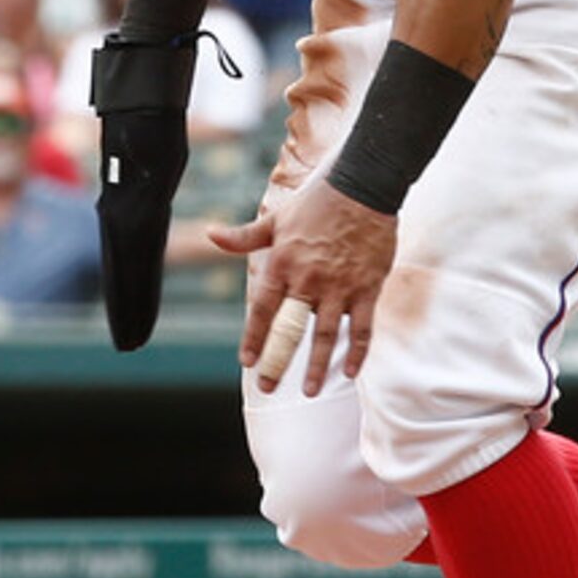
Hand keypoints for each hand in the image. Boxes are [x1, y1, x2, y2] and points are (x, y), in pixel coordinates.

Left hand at [210, 176, 397, 395]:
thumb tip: (210, 234)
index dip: (254, 339)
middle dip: (278, 362)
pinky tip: (350, 372)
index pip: (263, 311)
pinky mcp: (367, 288)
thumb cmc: (317, 201)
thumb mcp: (275, 219)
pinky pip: (361, 327)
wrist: (363, 187)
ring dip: (317, 367)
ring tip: (310, 391)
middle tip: (268, 387)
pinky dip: (358, 351)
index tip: (248, 362)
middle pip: (290, 331)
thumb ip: (244, 237)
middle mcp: (308, 281)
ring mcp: (339, 287)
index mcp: (282, 265)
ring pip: (326, 336)